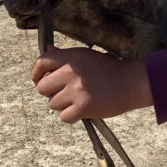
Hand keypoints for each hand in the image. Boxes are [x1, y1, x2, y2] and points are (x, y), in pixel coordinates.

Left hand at [31, 46, 152, 123]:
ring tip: (78, 99)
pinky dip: (71, 116)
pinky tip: (82, 110)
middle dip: (50, 92)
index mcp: (72, 57)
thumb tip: (47, 50)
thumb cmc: (109, 68)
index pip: (41, 62)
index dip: (35, 73)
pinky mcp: (84, 107)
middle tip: (63, 92)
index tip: (38, 79)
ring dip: (62, 104)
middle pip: (42, 87)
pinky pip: (64, 117)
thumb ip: (65, 55)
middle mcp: (72, 72)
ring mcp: (77, 90)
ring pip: (52, 104)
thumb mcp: (86, 56)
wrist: (131, 82)